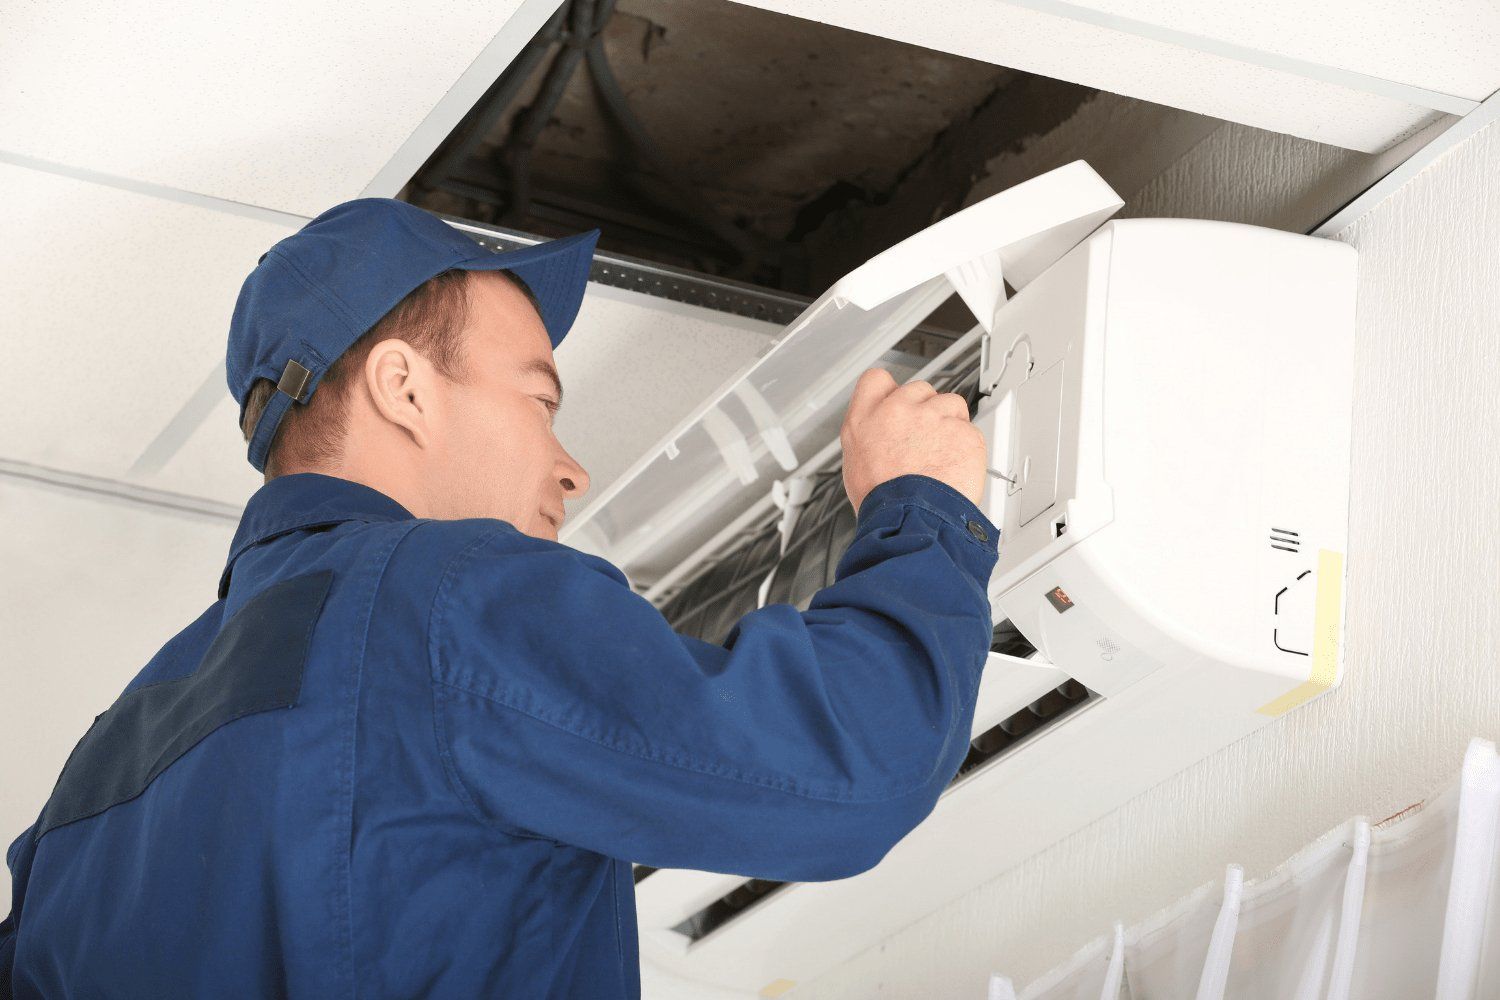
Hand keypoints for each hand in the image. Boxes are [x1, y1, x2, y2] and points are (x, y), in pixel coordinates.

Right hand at [840, 368, 986, 513]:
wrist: (911, 519)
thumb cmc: (883, 502)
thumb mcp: (855, 465)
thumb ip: (871, 438)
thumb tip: (881, 437)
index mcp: (865, 419)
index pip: (876, 380)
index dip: (890, 391)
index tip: (899, 402)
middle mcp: (897, 411)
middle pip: (919, 390)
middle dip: (925, 411)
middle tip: (925, 440)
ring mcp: (932, 417)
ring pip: (950, 404)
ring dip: (950, 424)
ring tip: (943, 455)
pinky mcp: (962, 431)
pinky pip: (970, 431)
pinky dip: (967, 448)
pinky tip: (955, 467)